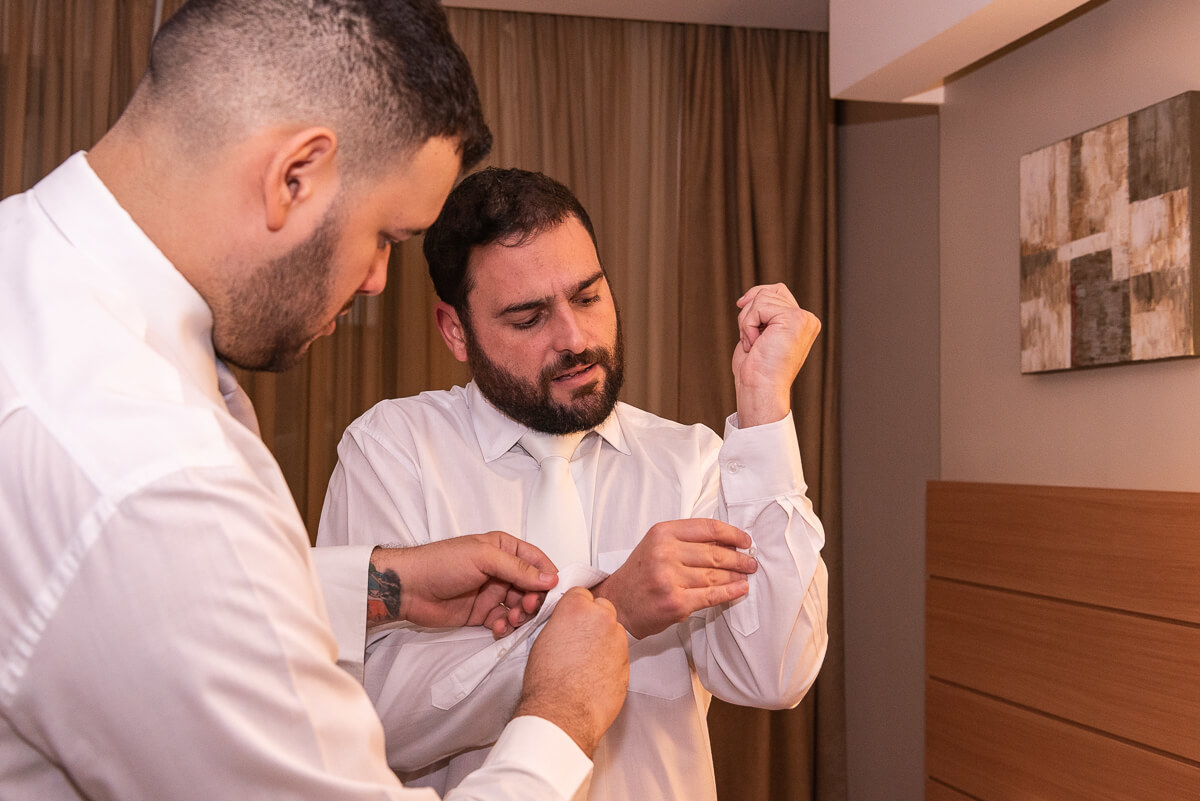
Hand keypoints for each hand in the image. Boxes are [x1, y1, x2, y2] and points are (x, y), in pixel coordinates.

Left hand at [366, 533, 558, 635]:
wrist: (409, 588)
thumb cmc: (442, 563)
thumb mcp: (483, 558)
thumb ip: (518, 569)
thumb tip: (550, 578)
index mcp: (504, 549)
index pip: (536, 561)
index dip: (548, 576)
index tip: (555, 592)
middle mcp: (501, 570)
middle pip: (531, 587)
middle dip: (534, 600)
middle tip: (527, 608)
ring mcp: (491, 592)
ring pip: (519, 607)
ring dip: (520, 615)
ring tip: (512, 620)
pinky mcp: (482, 613)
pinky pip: (503, 622)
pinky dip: (505, 627)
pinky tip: (497, 628)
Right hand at [515, 587, 628, 756]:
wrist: (563, 714)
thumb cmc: (547, 682)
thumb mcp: (543, 639)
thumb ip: (561, 623)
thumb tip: (568, 624)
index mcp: (577, 607)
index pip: (582, 593)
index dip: (576, 607)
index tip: (573, 618)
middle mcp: (602, 618)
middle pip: (603, 608)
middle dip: (594, 620)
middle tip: (580, 639)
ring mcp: (618, 640)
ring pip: (614, 631)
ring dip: (604, 641)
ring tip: (585, 662)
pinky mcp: (628, 661)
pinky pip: (620, 654)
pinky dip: (611, 661)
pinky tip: (595, 675)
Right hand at [591, 519, 756, 639]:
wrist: (618, 604)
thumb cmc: (640, 574)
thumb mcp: (657, 545)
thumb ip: (686, 540)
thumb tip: (728, 543)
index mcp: (662, 533)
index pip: (707, 528)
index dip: (732, 534)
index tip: (744, 540)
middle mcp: (665, 553)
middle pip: (715, 553)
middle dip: (739, 558)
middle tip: (750, 562)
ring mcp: (670, 578)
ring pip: (716, 575)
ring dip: (737, 576)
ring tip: (746, 575)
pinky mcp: (676, 602)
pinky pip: (712, 595)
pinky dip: (731, 592)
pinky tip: (740, 589)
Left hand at [731, 283, 820, 426]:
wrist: (760, 389)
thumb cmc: (756, 369)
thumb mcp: (759, 335)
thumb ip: (763, 315)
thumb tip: (749, 297)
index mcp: (802, 323)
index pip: (777, 291)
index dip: (756, 296)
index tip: (741, 304)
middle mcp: (807, 319)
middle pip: (768, 291)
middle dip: (749, 312)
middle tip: (750, 339)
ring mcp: (803, 318)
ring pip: (762, 297)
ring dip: (746, 322)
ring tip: (753, 344)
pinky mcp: (794, 318)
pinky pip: (759, 305)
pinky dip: (748, 325)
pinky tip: (755, 344)